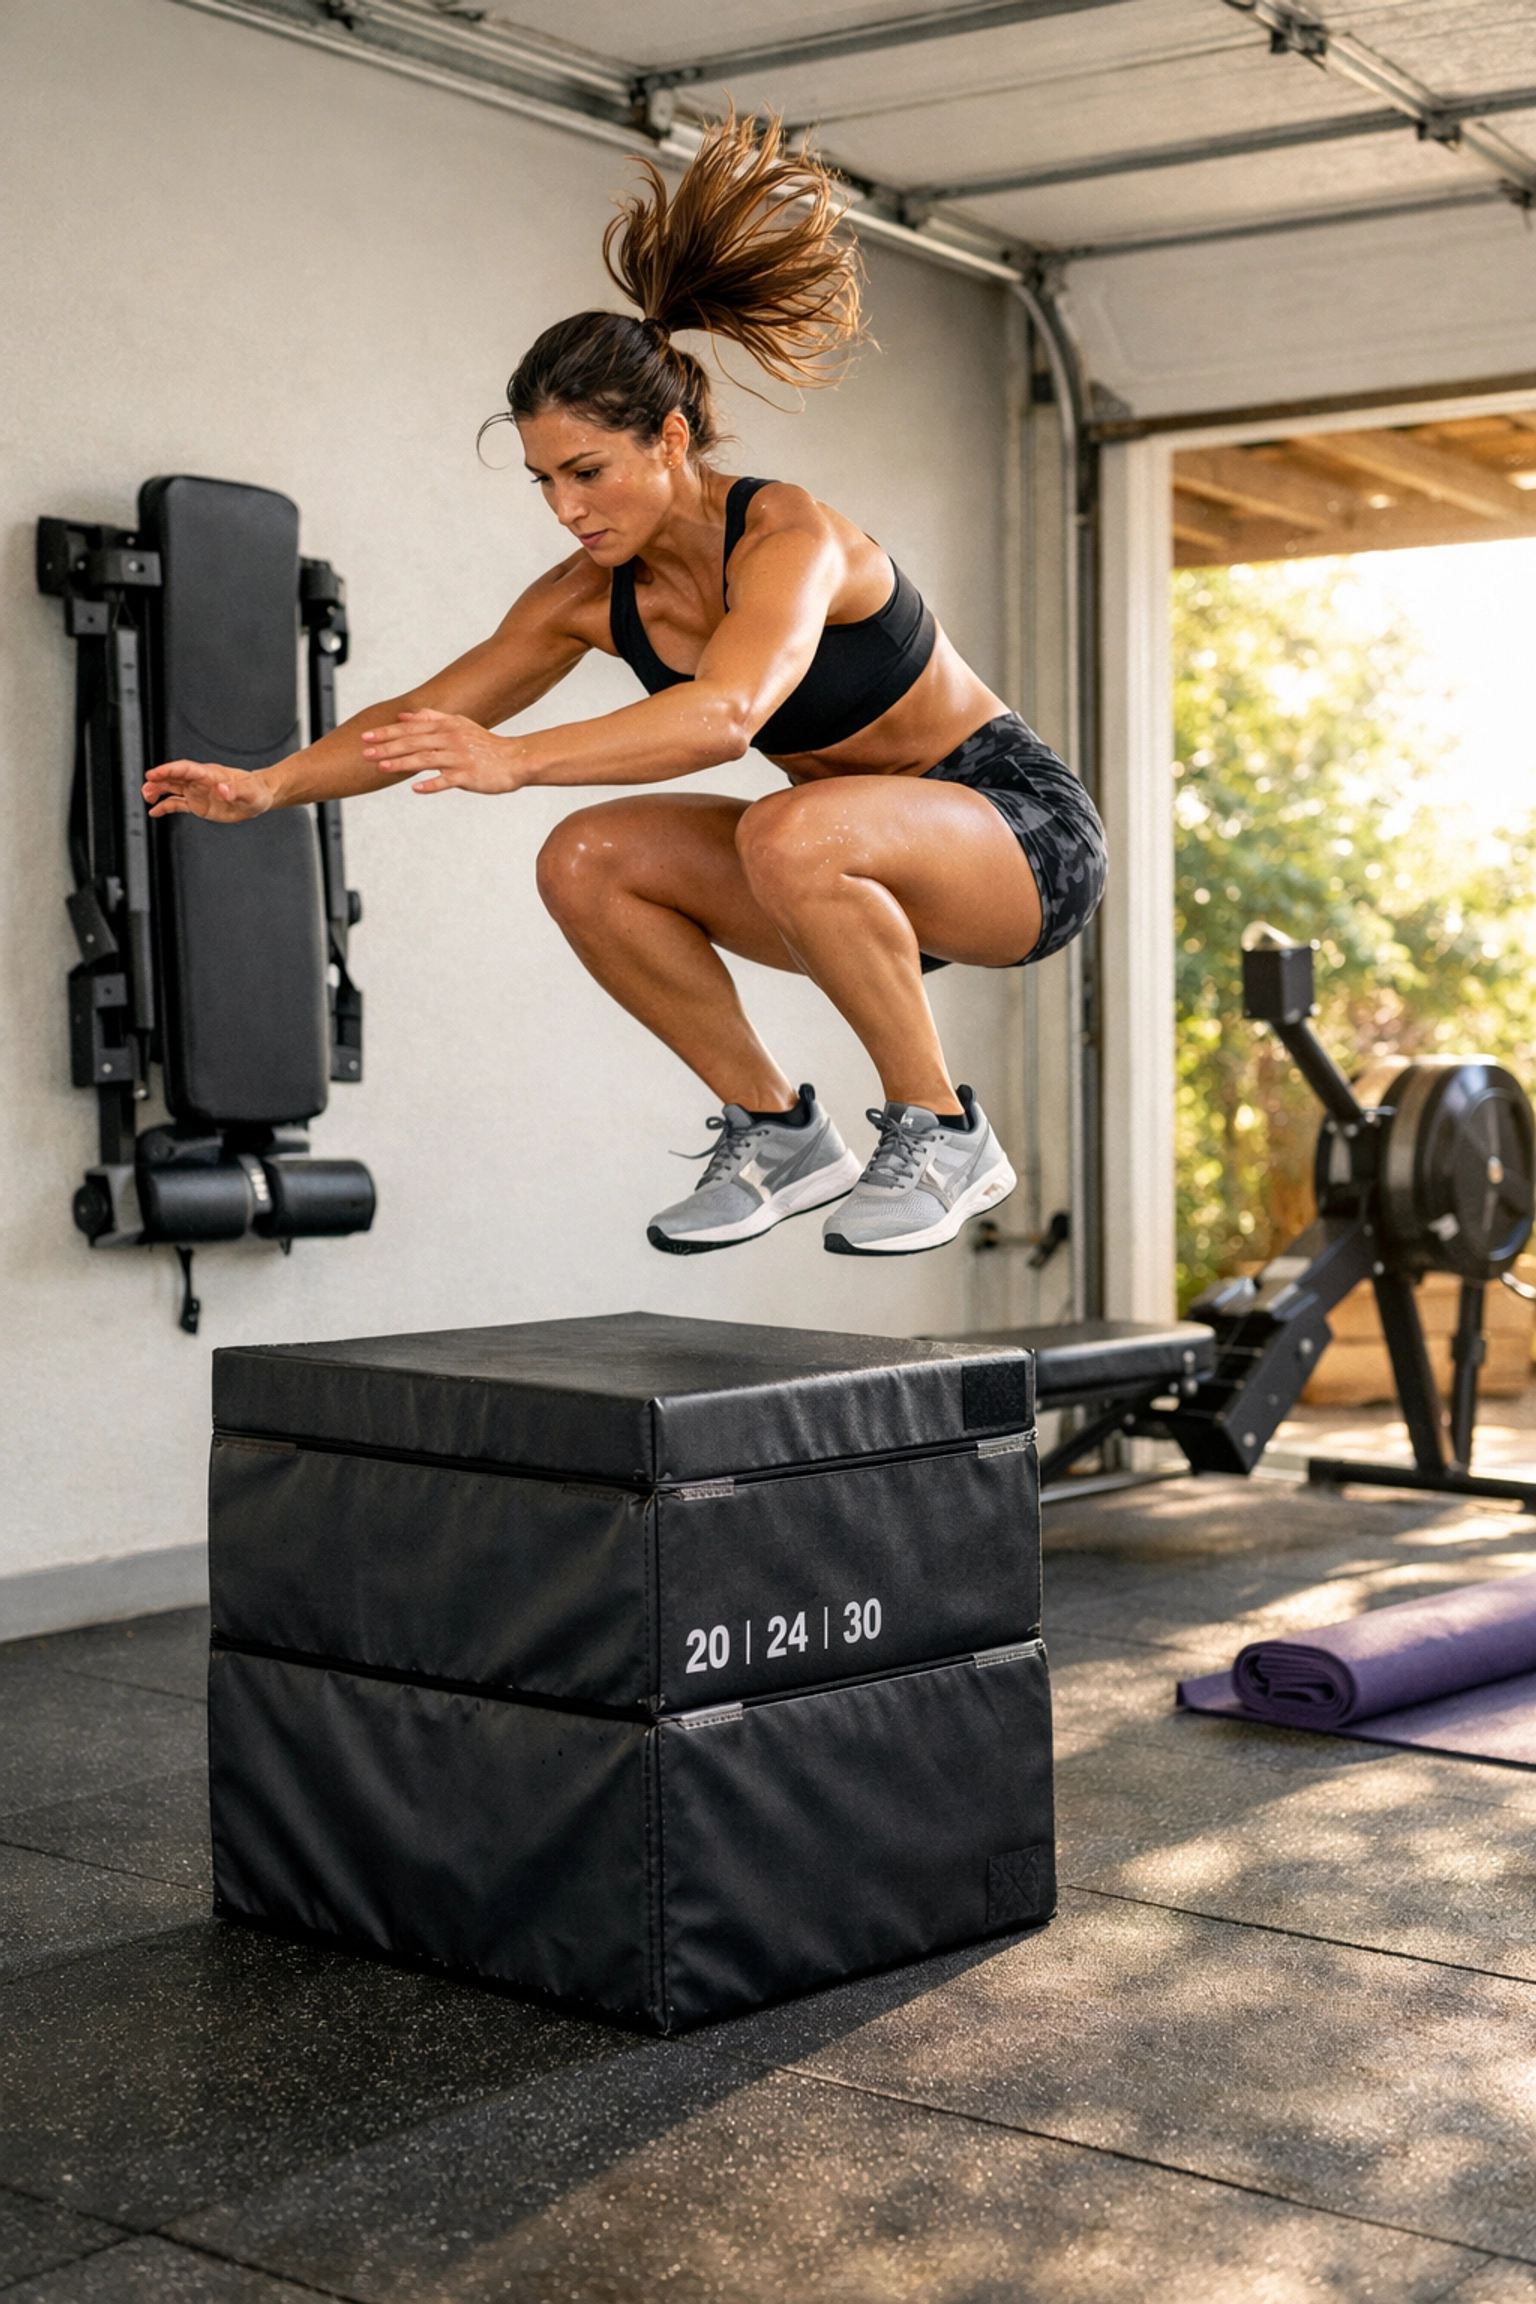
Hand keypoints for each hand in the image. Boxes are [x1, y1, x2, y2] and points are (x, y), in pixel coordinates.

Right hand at [142, 761, 273, 821]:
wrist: (259, 797)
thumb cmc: (256, 791)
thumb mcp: (249, 793)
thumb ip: (235, 791)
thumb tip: (222, 790)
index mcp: (210, 774)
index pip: (185, 769)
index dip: (168, 770)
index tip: (153, 774)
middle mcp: (200, 781)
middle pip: (174, 777)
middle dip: (158, 781)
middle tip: (146, 788)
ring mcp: (197, 792)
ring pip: (172, 789)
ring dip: (158, 791)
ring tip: (146, 797)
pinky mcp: (198, 804)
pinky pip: (178, 804)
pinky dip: (165, 807)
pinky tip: (154, 811)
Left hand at [360, 710, 528, 794]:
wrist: (515, 759)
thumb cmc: (485, 745)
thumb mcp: (459, 724)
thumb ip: (432, 718)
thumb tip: (404, 715)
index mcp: (446, 726)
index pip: (411, 728)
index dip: (387, 732)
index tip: (366, 737)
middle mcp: (450, 738)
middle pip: (414, 742)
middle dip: (388, 747)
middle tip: (365, 753)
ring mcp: (459, 757)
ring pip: (426, 759)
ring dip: (402, 763)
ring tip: (382, 768)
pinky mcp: (469, 775)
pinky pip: (447, 780)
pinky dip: (431, 784)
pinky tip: (415, 788)